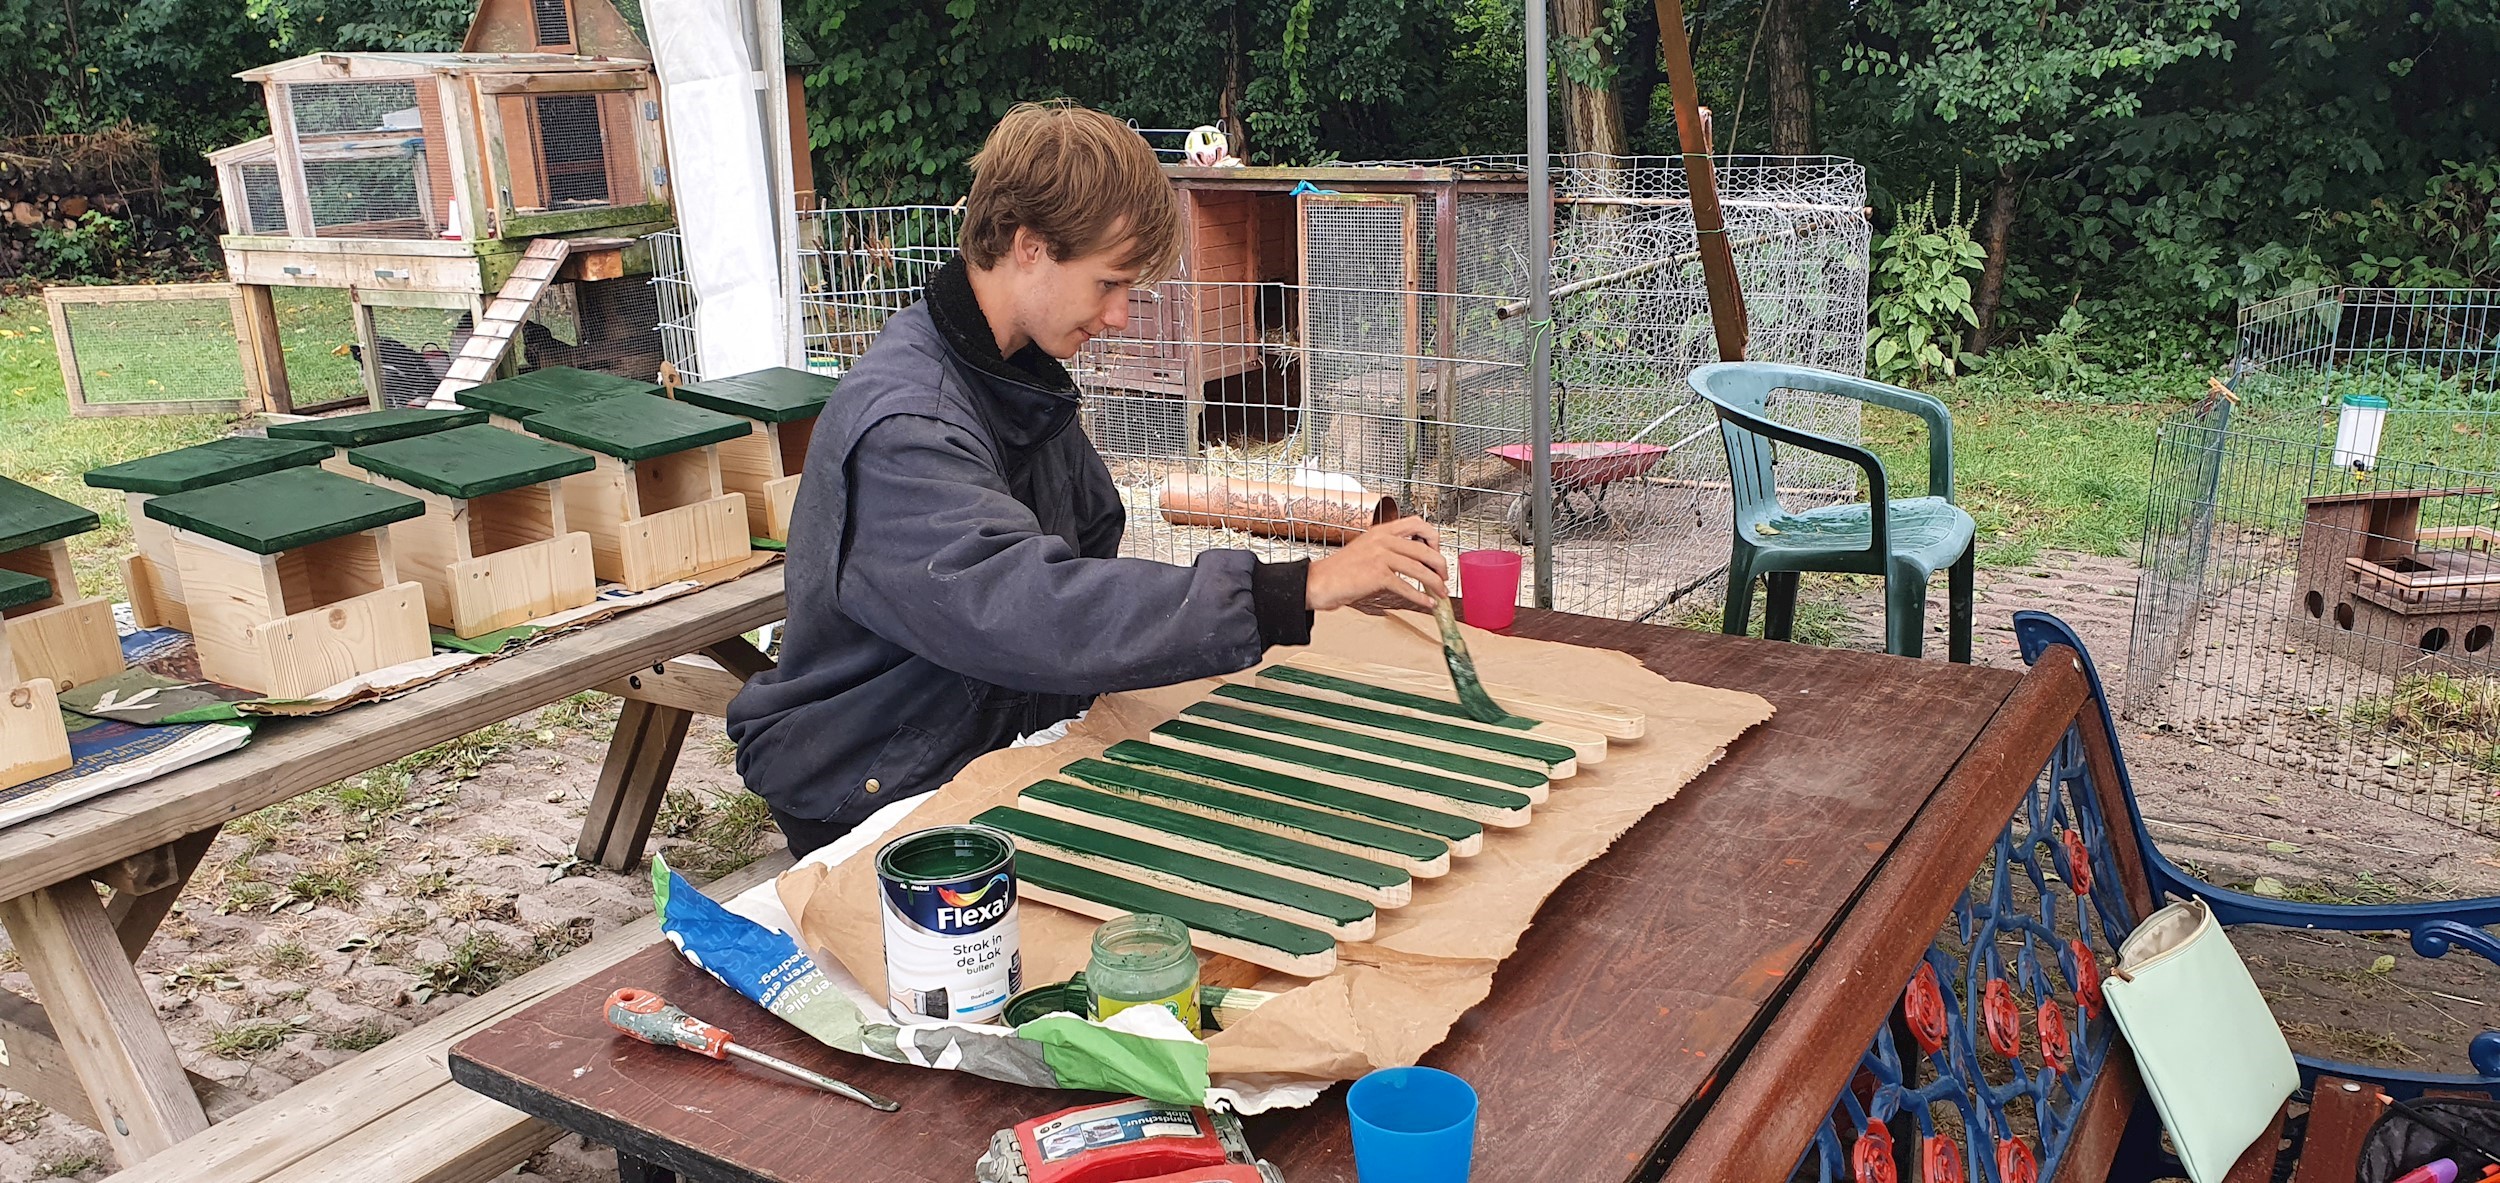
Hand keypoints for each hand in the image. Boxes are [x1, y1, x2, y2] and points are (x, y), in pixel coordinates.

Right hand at [1307, 518, 1447, 610]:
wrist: (1319, 582)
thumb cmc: (1340, 570)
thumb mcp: (1366, 548)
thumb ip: (1388, 548)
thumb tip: (1414, 559)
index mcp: (1381, 530)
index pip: (1417, 523)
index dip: (1432, 538)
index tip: (1437, 552)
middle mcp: (1382, 540)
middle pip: (1424, 548)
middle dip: (1440, 564)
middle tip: (1444, 576)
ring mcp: (1380, 557)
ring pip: (1420, 568)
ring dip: (1435, 583)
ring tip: (1442, 593)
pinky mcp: (1378, 576)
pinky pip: (1407, 587)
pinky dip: (1421, 597)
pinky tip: (1428, 603)